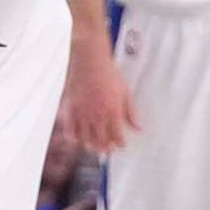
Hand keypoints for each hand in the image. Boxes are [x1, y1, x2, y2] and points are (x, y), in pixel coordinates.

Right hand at [63, 0, 138, 152]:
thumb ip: (131, 113)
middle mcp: (97, 116)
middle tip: (106, 149)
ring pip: (85, 140)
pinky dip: (73, 137)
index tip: (120, 144)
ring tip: (93, 145)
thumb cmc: (108, 73)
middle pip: (101, 143)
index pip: (118, 138)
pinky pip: (70, 130)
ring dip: (90, 145)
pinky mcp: (70, 108)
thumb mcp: (125, 92)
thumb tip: (139, 128)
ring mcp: (82, 113)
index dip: (119, 144)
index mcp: (113, 113)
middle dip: (105, 148)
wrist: (89, 60)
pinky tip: (77, 138)